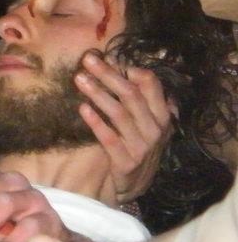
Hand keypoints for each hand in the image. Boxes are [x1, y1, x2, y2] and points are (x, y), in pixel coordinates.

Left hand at [75, 53, 174, 202]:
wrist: (135, 184)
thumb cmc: (137, 144)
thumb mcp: (146, 121)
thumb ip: (139, 97)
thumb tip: (123, 65)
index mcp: (162, 115)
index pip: (151, 84)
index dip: (130, 68)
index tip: (109, 57)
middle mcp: (155, 129)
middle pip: (131, 94)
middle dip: (108, 74)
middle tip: (87, 59)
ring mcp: (142, 146)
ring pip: (119, 113)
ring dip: (98, 94)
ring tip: (79, 79)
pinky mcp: (126, 162)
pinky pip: (109, 138)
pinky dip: (96, 122)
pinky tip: (82, 108)